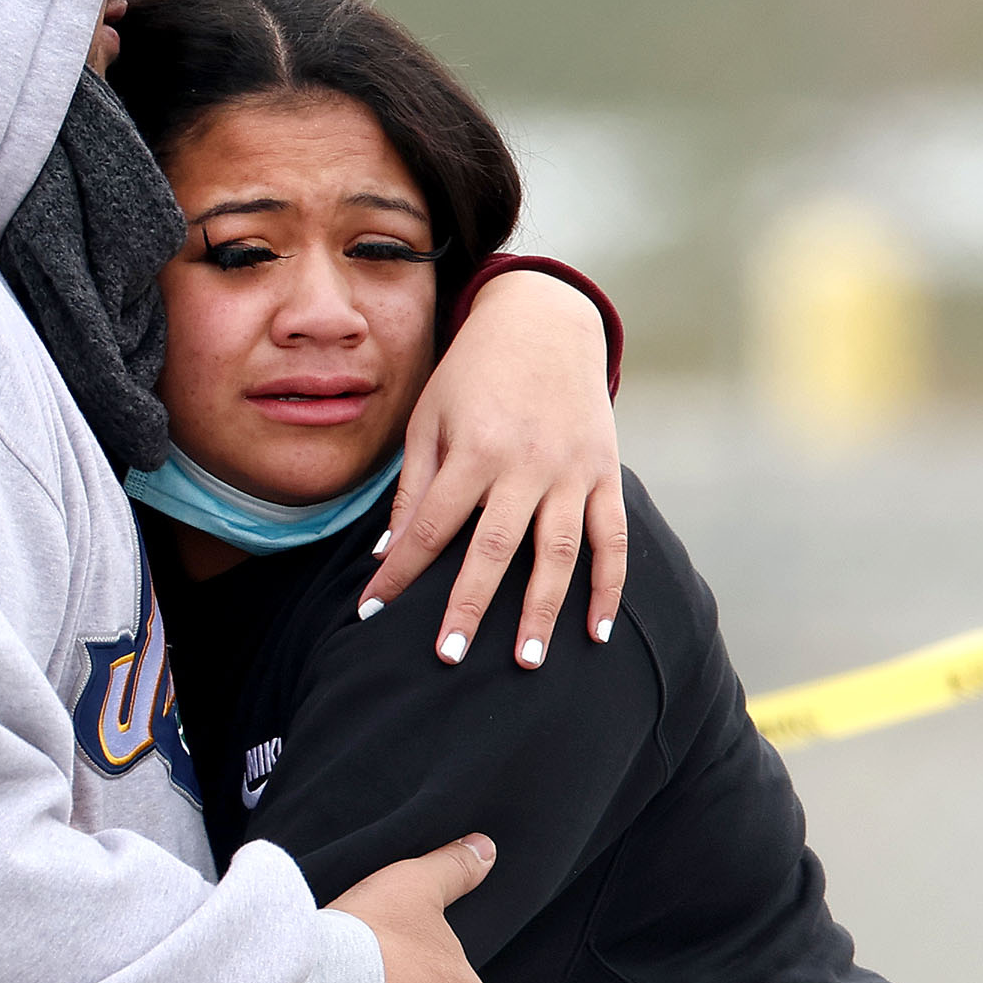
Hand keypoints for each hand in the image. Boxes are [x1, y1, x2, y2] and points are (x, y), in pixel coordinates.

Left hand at [365, 274, 625, 669]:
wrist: (545, 321)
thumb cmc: (472, 374)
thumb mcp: (429, 417)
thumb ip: (414, 486)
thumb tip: (388, 553)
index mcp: (473, 447)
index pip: (429, 525)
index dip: (398, 572)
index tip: (370, 610)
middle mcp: (526, 462)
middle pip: (494, 548)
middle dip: (469, 606)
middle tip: (449, 657)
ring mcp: (572, 470)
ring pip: (560, 552)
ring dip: (543, 609)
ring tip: (528, 661)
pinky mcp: (605, 472)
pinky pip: (612, 538)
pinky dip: (608, 586)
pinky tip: (596, 631)